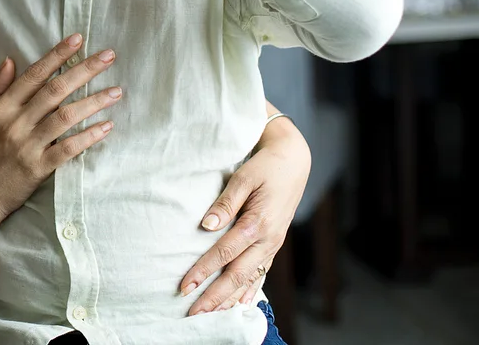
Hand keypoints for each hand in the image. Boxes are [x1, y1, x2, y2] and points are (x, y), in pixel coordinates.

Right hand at [0, 36, 121, 231]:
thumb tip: (9, 60)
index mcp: (0, 108)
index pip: (33, 75)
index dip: (57, 55)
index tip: (78, 39)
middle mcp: (14, 123)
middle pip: (55, 90)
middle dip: (84, 70)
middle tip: (108, 56)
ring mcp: (26, 146)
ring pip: (65, 117)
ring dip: (93, 102)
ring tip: (116, 91)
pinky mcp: (37, 169)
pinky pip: (67, 149)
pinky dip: (88, 137)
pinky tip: (106, 127)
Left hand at [178, 119, 310, 314]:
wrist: (293, 161)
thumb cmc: (265, 166)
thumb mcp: (243, 177)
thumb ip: (225, 203)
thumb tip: (206, 225)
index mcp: (257, 223)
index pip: (224, 254)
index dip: (203, 271)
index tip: (184, 286)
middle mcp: (267, 240)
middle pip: (237, 275)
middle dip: (214, 297)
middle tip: (192, 313)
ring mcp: (273, 244)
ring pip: (249, 279)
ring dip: (230, 299)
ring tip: (210, 316)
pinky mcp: (274, 244)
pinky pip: (261, 273)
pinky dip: (250, 290)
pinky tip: (240, 304)